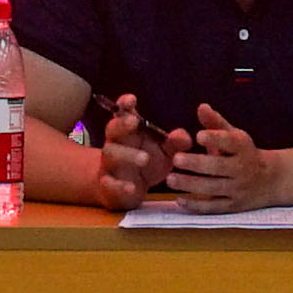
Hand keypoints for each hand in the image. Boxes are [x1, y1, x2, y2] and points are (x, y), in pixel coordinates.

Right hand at [91, 95, 171, 210]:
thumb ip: (175, 143)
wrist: (126, 192)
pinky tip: (132, 187)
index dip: (124, 104)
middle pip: (113, 128)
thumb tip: (183, 136)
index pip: (123, 113)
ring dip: (127, 155)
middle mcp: (116, 143)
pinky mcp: (108, 185)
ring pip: (111, 154)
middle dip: (122, 123)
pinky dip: (120, 185)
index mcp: (129, 131)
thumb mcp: (166, 153)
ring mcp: (109, 164)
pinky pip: (110, 183)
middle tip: (135, 121)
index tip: (132, 99)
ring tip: (145, 159)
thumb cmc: (147, 164)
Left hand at [168, 107, 282, 212]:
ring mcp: (238, 189)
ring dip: (191, 184)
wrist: (272, 180)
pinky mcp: (233, 206)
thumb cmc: (245, 153)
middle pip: (219, 167)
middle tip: (176, 159)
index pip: (230, 142)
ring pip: (214, 188)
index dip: (215, 139)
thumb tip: (201, 107)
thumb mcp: (235, 136)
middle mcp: (242, 169)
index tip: (199, 135)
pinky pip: (214, 207)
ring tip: (170, 179)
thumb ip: (216, 123)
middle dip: (197, 163)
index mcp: (243, 148)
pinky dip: (197, 205)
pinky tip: (180, 200)